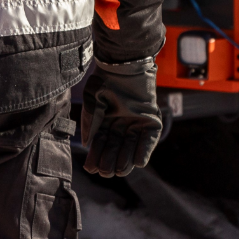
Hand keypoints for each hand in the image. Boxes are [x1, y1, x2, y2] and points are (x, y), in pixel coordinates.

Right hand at [80, 56, 161, 176]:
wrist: (124, 65)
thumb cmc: (105, 81)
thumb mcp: (92, 102)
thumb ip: (89, 123)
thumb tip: (86, 144)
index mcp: (106, 120)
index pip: (101, 143)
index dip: (96, 156)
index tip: (91, 168)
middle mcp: (121, 123)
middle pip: (116, 147)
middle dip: (111, 160)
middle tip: (106, 172)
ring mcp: (137, 122)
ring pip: (131, 146)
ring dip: (126, 159)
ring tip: (120, 171)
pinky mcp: (151, 120)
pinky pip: (148, 139)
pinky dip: (144, 150)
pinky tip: (138, 162)